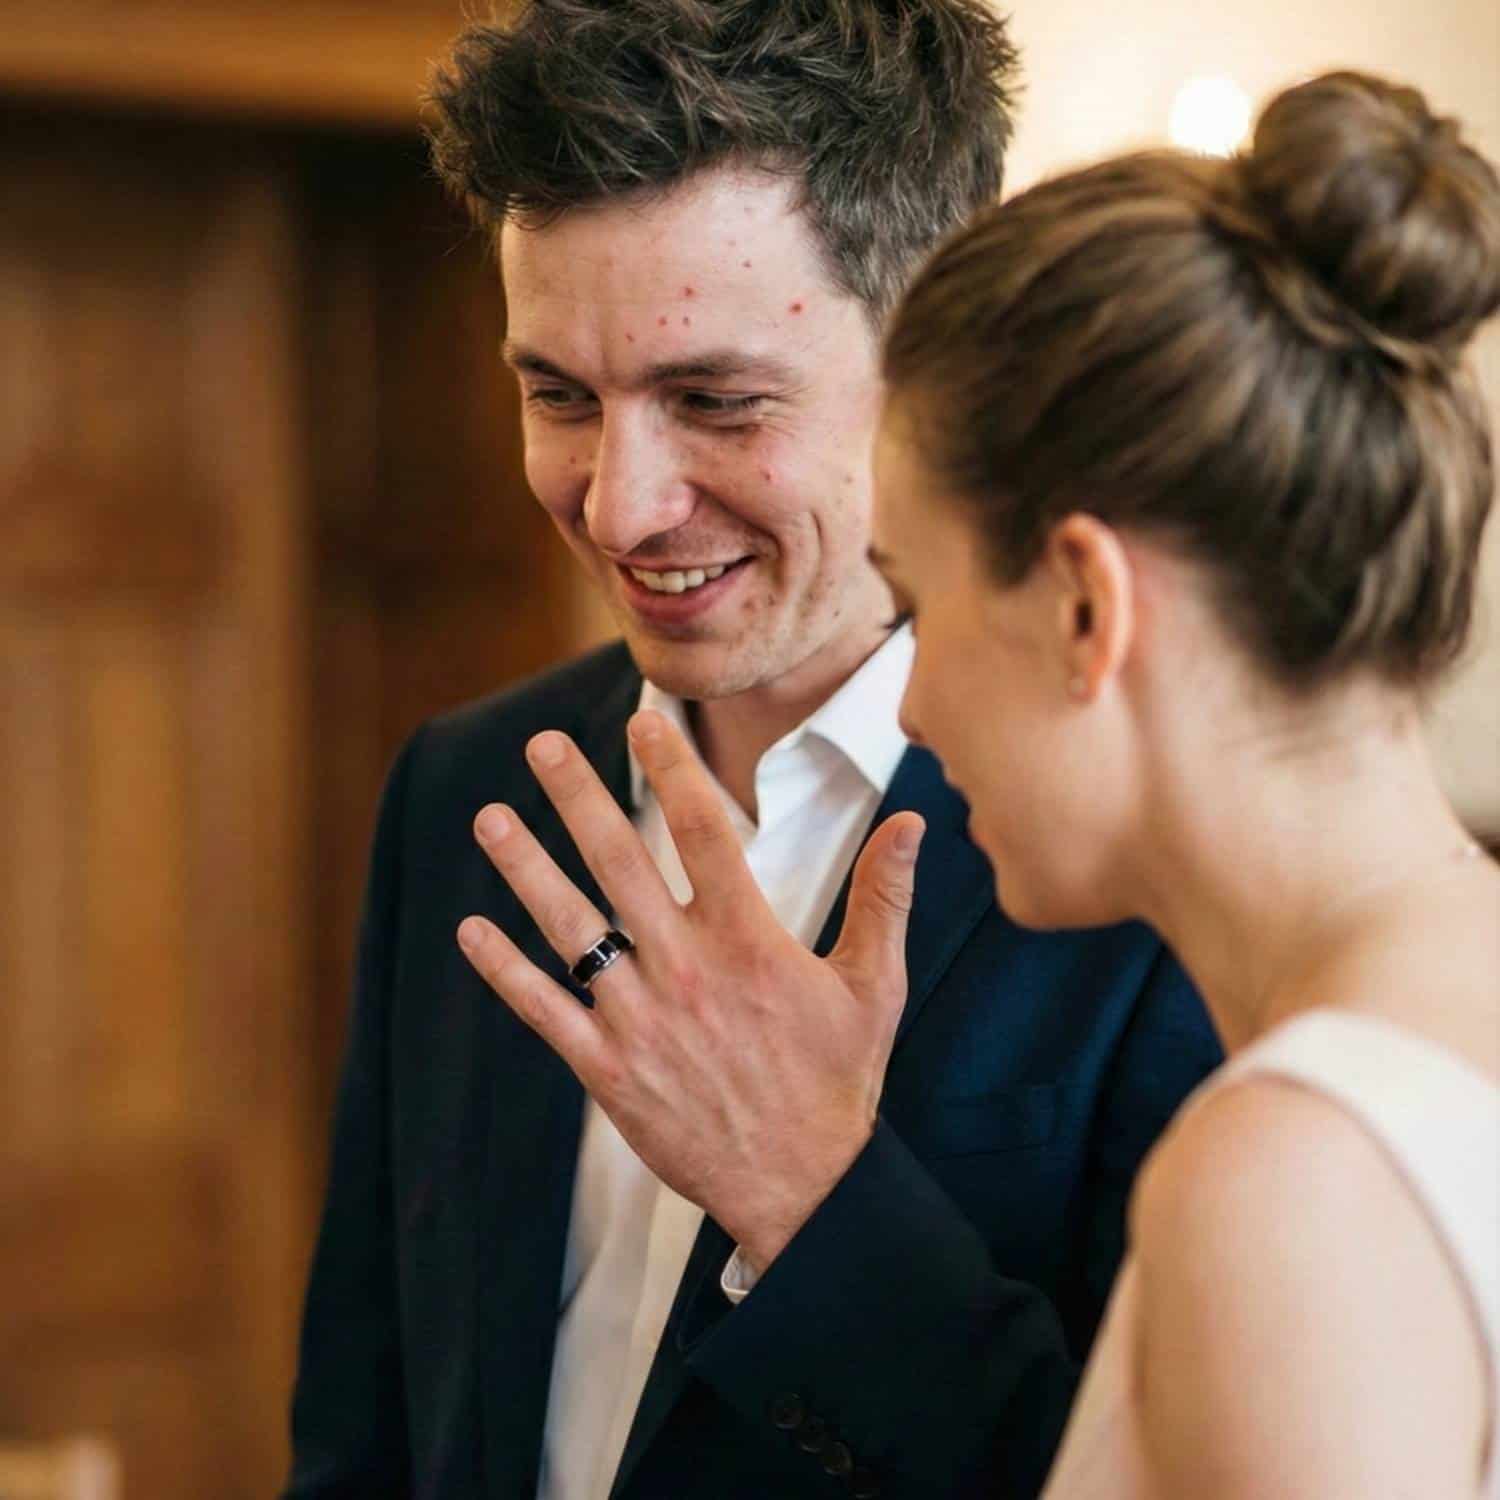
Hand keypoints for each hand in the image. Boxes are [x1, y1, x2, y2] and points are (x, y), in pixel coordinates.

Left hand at [457, 709, 923, 1272]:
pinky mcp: (608, 1070)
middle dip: (578, 797)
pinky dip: (504, 970)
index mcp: (748, 940)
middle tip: (544, 745)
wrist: (801, 1186)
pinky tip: (470, 930)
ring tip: (489, 818)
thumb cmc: (838, 1080)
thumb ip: (884, 898)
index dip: (673, 770)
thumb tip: (913, 823)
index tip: (645, 722)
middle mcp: (687, 968)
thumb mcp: (873, 986)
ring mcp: (641, 1018)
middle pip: (620, 862)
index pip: (705, 831)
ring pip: (570, 927)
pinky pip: (545, 1011)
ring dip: (525, 869)